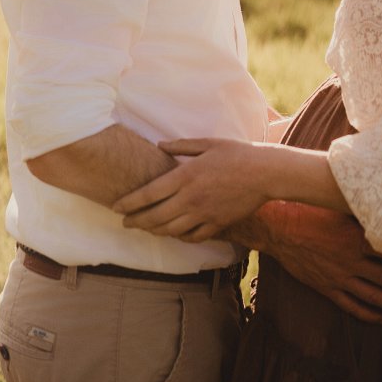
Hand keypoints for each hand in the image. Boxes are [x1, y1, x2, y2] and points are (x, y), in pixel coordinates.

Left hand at [113, 139, 273, 241]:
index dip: (129, 203)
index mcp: (185, 176)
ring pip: (170, 230)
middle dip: (136, 221)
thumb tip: (160, 145)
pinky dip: (179, 237)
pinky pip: (192, 237)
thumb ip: (180, 145)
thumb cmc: (236, 153)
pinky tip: (173, 233)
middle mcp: (191, 199)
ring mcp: (204, 214)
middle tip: (124, 223)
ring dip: (153, 231)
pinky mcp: (217, 224)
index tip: (116, 207)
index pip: (149, 194)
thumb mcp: (207, 143)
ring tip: (144, 228)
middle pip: (155, 217)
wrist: (265, 174)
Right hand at [255, 201, 381, 324]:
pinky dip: (369, 315)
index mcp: (356, 239)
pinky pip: (352, 306)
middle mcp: (351, 261)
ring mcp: (340, 278)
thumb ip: (361, 214)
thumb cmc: (308, 210)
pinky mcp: (327, 288)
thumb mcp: (338, 207)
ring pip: (375, 297)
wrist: (278, 228)